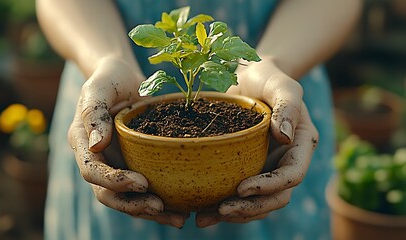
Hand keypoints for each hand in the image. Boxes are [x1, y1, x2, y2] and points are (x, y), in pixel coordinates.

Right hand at [67, 56, 187, 227]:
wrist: (123, 76)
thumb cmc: (108, 78)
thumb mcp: (98, 88)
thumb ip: (94, 113)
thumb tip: (96, 144)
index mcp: (82, 142)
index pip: (92, 171)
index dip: (114, 181)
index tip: (141, 183)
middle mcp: (98, 158)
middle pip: (108, 194)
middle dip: (133, 204)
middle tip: (160, 207)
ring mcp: (116, 163)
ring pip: (127, 197)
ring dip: (150, 211)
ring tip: (179, 218)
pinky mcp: (134, 163)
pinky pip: (144, 188)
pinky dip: (160, 199)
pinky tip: (182, 207)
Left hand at [196, 57, 318, 226]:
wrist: (247, 76)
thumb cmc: (267, 77)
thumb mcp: (280, 84)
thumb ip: (287, 106)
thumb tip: (284, 136)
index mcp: (299, 144)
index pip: (291, 175)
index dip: (269, 187)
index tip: (241, 188)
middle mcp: (284, 160)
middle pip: (274, 197)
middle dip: (250, 208)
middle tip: (220, 210)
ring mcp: (265, 167)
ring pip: (256, 202)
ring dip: (233, 214)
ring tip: (202, 217)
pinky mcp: (245, 168)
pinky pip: (237, 193)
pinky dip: (220, 203)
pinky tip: (198, 207)